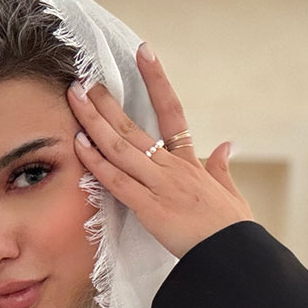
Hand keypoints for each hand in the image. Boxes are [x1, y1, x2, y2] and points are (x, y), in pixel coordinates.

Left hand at [66, 45, 251, 257]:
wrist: (233, 255)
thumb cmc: (231, 230)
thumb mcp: (231, 193)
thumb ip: (222, 167)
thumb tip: (226, 145)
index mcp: (191, 162)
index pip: (173, 111)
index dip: (157, 80)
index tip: (143, 52)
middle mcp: (173, 167)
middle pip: (134, 126)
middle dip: (106, 102)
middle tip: (84, 81)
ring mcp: (160, 185)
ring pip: (120, 147)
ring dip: (93, 122)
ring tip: (74, 100)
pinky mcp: (150, 208)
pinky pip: (116, 181)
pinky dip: (96, 162)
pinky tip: (79, 144)